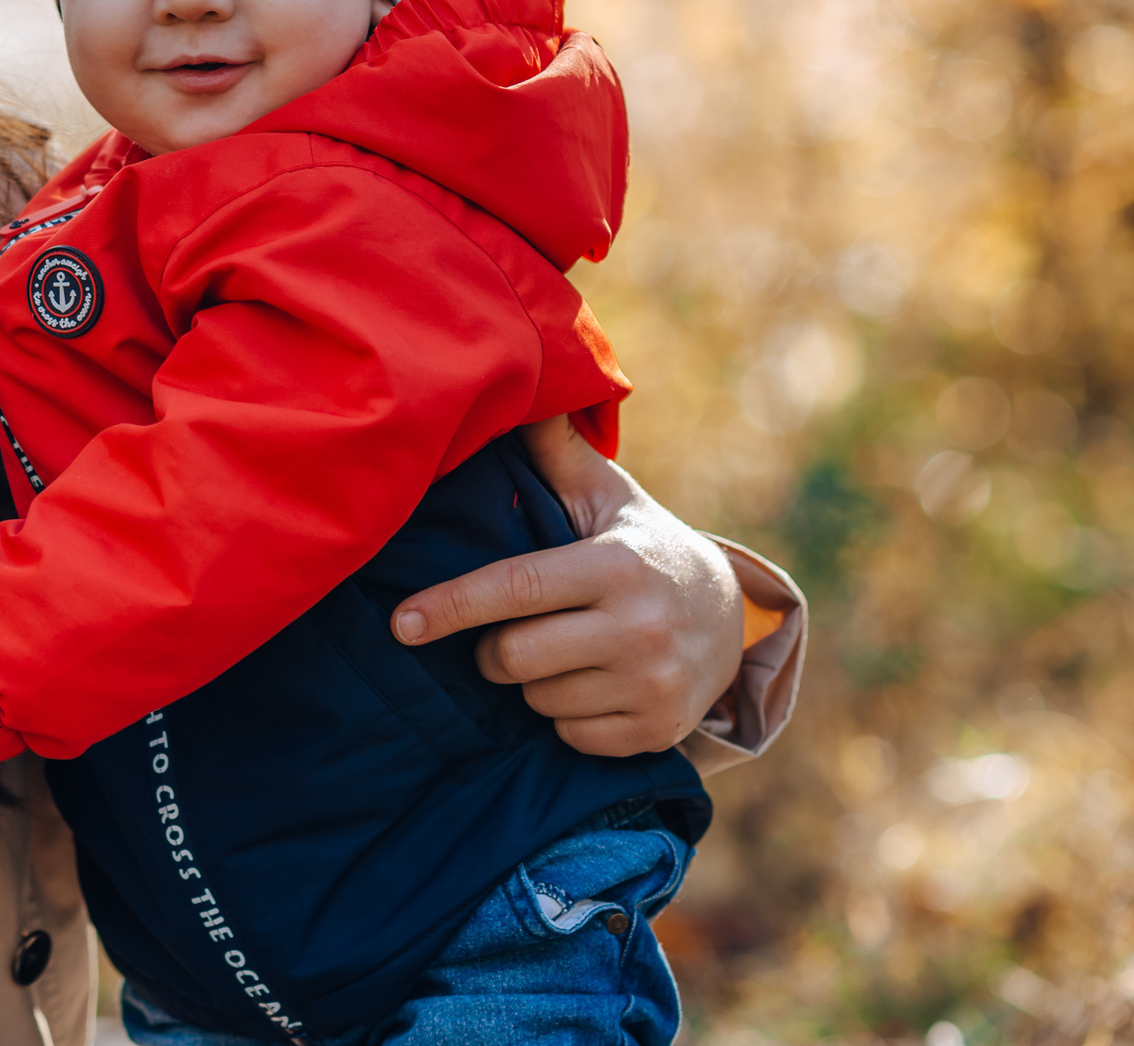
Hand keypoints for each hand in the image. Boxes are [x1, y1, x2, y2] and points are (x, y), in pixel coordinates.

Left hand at [390, 418, 744, 756]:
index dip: (451, 606)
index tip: (402, 623)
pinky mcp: (655, 733)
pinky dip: (566, 715)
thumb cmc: (643, 546)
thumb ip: (559, 455)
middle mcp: (639, 629)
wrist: (732, 617)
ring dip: (532, 681)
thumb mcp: (608, 497)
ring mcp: (652, 686)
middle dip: (491, 648)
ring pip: (537, 701)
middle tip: (510, 629)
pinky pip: (568, 736)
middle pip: (513, 657)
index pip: (516, 589)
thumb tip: (522, 397)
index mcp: (617, 566)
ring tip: (568, 649)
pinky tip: (593, 683)